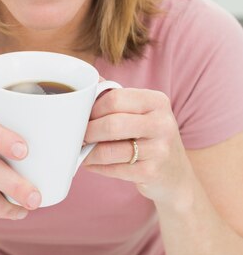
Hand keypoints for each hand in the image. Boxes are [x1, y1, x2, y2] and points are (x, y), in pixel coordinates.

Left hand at [83, 88, 194, 204]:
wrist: (175, 172)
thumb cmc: (150, 135)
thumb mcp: (141, 111)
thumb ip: (116, 96)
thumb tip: (88, 81)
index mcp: (157, 101)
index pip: (115, 98)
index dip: (93, 108)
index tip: (82, 116)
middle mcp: (161, 123)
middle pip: (112, 124)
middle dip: (88, 131)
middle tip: (79, 135)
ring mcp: (159, 149)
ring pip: (109, 150)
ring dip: (89, 152)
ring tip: (82, 150)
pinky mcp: (151, 172)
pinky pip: (114, 169)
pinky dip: (97, 167)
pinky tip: (92, 163)